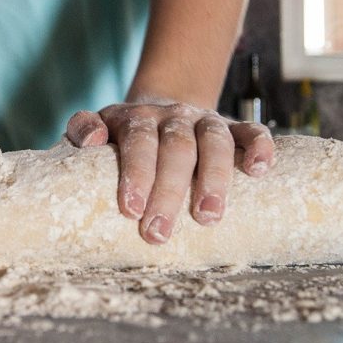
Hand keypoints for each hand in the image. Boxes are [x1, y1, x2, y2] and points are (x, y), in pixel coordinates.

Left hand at [66, 101, 274, 244]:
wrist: (160, 110)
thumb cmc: (124, 135)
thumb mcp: (98, 126)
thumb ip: (83, 128)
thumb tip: (93, 140)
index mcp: (137, 118)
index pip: (138, 141)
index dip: (136, 173)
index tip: (130, 209)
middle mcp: (173, 116)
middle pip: (176, 148)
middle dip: (169, 191)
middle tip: (158, 232)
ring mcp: (205, 121)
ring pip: (215, 141)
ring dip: (214, 177)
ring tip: (208, 217)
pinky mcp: (233, 128)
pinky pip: (252, 131)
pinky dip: (259, 147)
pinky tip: (259, 170)